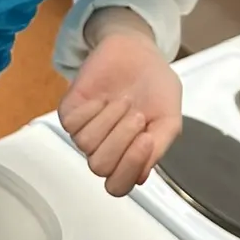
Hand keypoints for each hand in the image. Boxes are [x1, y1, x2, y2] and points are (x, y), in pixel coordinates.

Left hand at [57, 10, 182, 196]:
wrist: (139, 53)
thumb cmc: (155, 87)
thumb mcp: (169, 119)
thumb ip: (159, 148)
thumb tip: (140, 175)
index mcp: (128, 158)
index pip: (117, 186)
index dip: (130, 167)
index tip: (147, 139)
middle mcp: (105, 150)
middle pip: (100, 166)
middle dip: (122, 138)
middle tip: (137, 113)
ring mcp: (86, 132)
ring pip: (86, 144)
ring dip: (110, 119)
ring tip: (123, 101)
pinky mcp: (70, 113)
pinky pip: (74, 123)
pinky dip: (93, 108)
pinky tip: (104, 97)